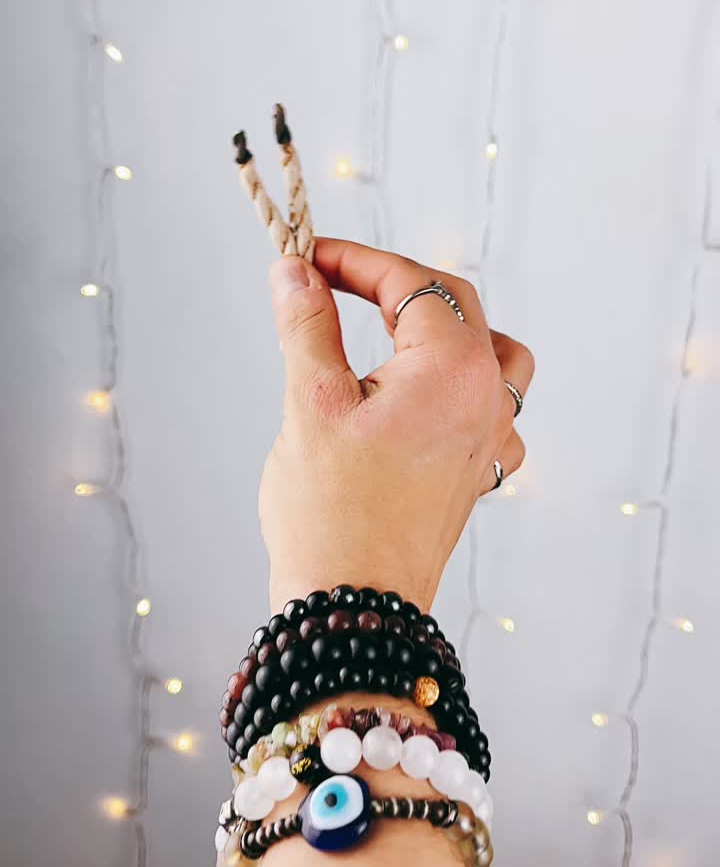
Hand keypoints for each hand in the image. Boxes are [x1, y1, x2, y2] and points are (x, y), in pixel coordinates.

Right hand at [260, 238, 533, 611]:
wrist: (356, 607)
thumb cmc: (332, 513)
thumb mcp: (312, 402)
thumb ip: (307, 325)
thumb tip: (294, 271)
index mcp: (452, 367)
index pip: (409, 282)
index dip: (353, 260)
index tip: (305, 259)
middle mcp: (487, 396)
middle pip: (454, 304)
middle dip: (390, 284)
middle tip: (328, 283)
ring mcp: (491, 436)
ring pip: (491, 351)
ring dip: (442, 327)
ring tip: (389, 330)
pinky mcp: (479, 471)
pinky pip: (493, 406)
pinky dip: (460, 384)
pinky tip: (420, 397)